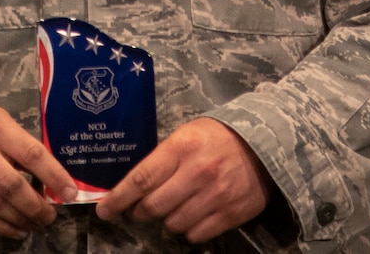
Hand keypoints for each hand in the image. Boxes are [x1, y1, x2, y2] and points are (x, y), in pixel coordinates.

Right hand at [0, 104, 78, 239]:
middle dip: (36, 207)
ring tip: (35, 224)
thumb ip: (20, 146)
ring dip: (21, 220)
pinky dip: (2, 227)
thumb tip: (51, 180)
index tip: (70, 193)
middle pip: (11, 186)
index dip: (54, 176)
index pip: (31, 153)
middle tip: (50, 217)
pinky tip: (16, 229)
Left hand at [96, 117, 273, 244]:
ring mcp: (216, 195)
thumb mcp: (186, 135)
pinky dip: (189, 230)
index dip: (119, 198)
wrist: (265, 144)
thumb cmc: (217, 138)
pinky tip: (193, 214)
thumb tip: (134, 188)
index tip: (104, 211)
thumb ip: (162, 159)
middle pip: (154, 206)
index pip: (142, 179)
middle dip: (140, 211)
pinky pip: (196, 235)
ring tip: (174, 206)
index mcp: (182, 147)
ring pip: (174, 224)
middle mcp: (198, 173)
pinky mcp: (231, 213)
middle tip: (139, 209)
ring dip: (167, 220)